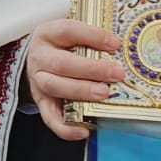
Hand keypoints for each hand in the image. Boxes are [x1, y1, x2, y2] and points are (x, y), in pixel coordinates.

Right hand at [24, 19, 124, 140]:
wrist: (39, 59)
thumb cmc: (63, 46)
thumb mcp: (73, 35)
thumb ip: (92, 38)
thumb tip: (122, 47)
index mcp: (47, 34)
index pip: (67, 31)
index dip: (91, 36)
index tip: (115, 44)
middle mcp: (39, 56)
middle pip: (61, 63)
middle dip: (91, 69)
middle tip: (117, 73)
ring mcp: (37, 80)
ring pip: (53, 86)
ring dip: (81, 91)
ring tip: (104, 93)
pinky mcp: (41, 102)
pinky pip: (49, 117)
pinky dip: (65, 127)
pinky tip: (85, 130)